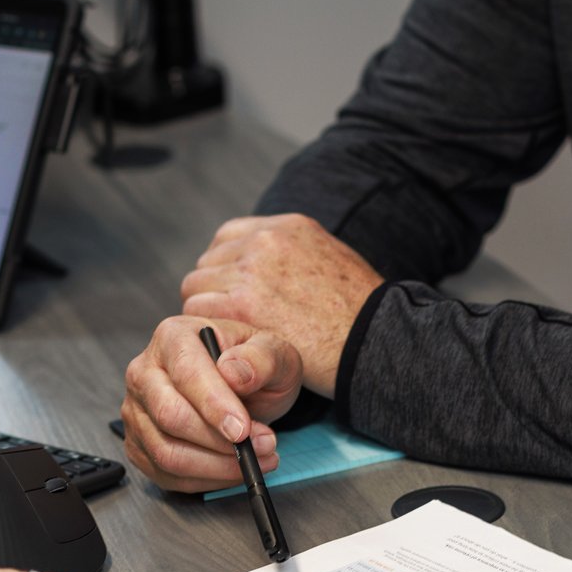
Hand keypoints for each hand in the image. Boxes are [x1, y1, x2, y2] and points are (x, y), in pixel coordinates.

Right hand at [119, 313, 302, 492]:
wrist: (243, 385)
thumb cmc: (253, 366)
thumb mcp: (274, 352)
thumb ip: (261, 358)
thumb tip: (235, 373)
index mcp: (173, 337)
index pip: (187, 374)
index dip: (215, 406)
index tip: (243, 430)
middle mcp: (145, 372)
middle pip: (170, 416)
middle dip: (219, 442)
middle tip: (262, 446)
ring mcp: (137, 411)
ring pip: (167, 452)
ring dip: (217, 466)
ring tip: (255, 459)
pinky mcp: (139, 444)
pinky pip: (166, 474)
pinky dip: (205, 480)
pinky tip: (232, 469)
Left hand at [177, 214, 383, 395]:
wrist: (375, 339)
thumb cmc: (360, 314)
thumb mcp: (332, 262)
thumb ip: (295, 257)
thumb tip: (271, 270)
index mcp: (288, 226)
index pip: (228, 236)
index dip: (226, 268)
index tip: (235, 293)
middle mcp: (266, 240)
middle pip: (208, 262)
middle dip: (215, 291)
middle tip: (231, 323)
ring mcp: (250, 269)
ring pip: (196, 286)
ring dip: (208, 310)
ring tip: (232, 335)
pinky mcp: (242, 304)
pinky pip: (197, 309)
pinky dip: (207, 329)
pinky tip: (228, 344)